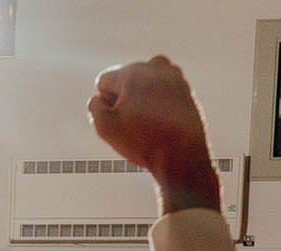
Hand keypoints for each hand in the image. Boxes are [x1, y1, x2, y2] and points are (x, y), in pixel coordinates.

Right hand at [87, 57, 219, 208]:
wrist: (182, 154)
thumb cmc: (144, 141)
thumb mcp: (105, 127)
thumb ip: (94, 106)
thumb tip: (99, 98)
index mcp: (132, 72)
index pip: (104, 82)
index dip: (105, 103)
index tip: (118, 119)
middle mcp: (154, 67)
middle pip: (125, 79)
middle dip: (124, 98)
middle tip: (134, 123)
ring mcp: (173, 76)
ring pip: (144, 84)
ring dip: (141, 97)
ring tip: (148, 121)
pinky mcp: (185, 87)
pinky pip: (161, 90)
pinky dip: (158, 102)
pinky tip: (161, 121)